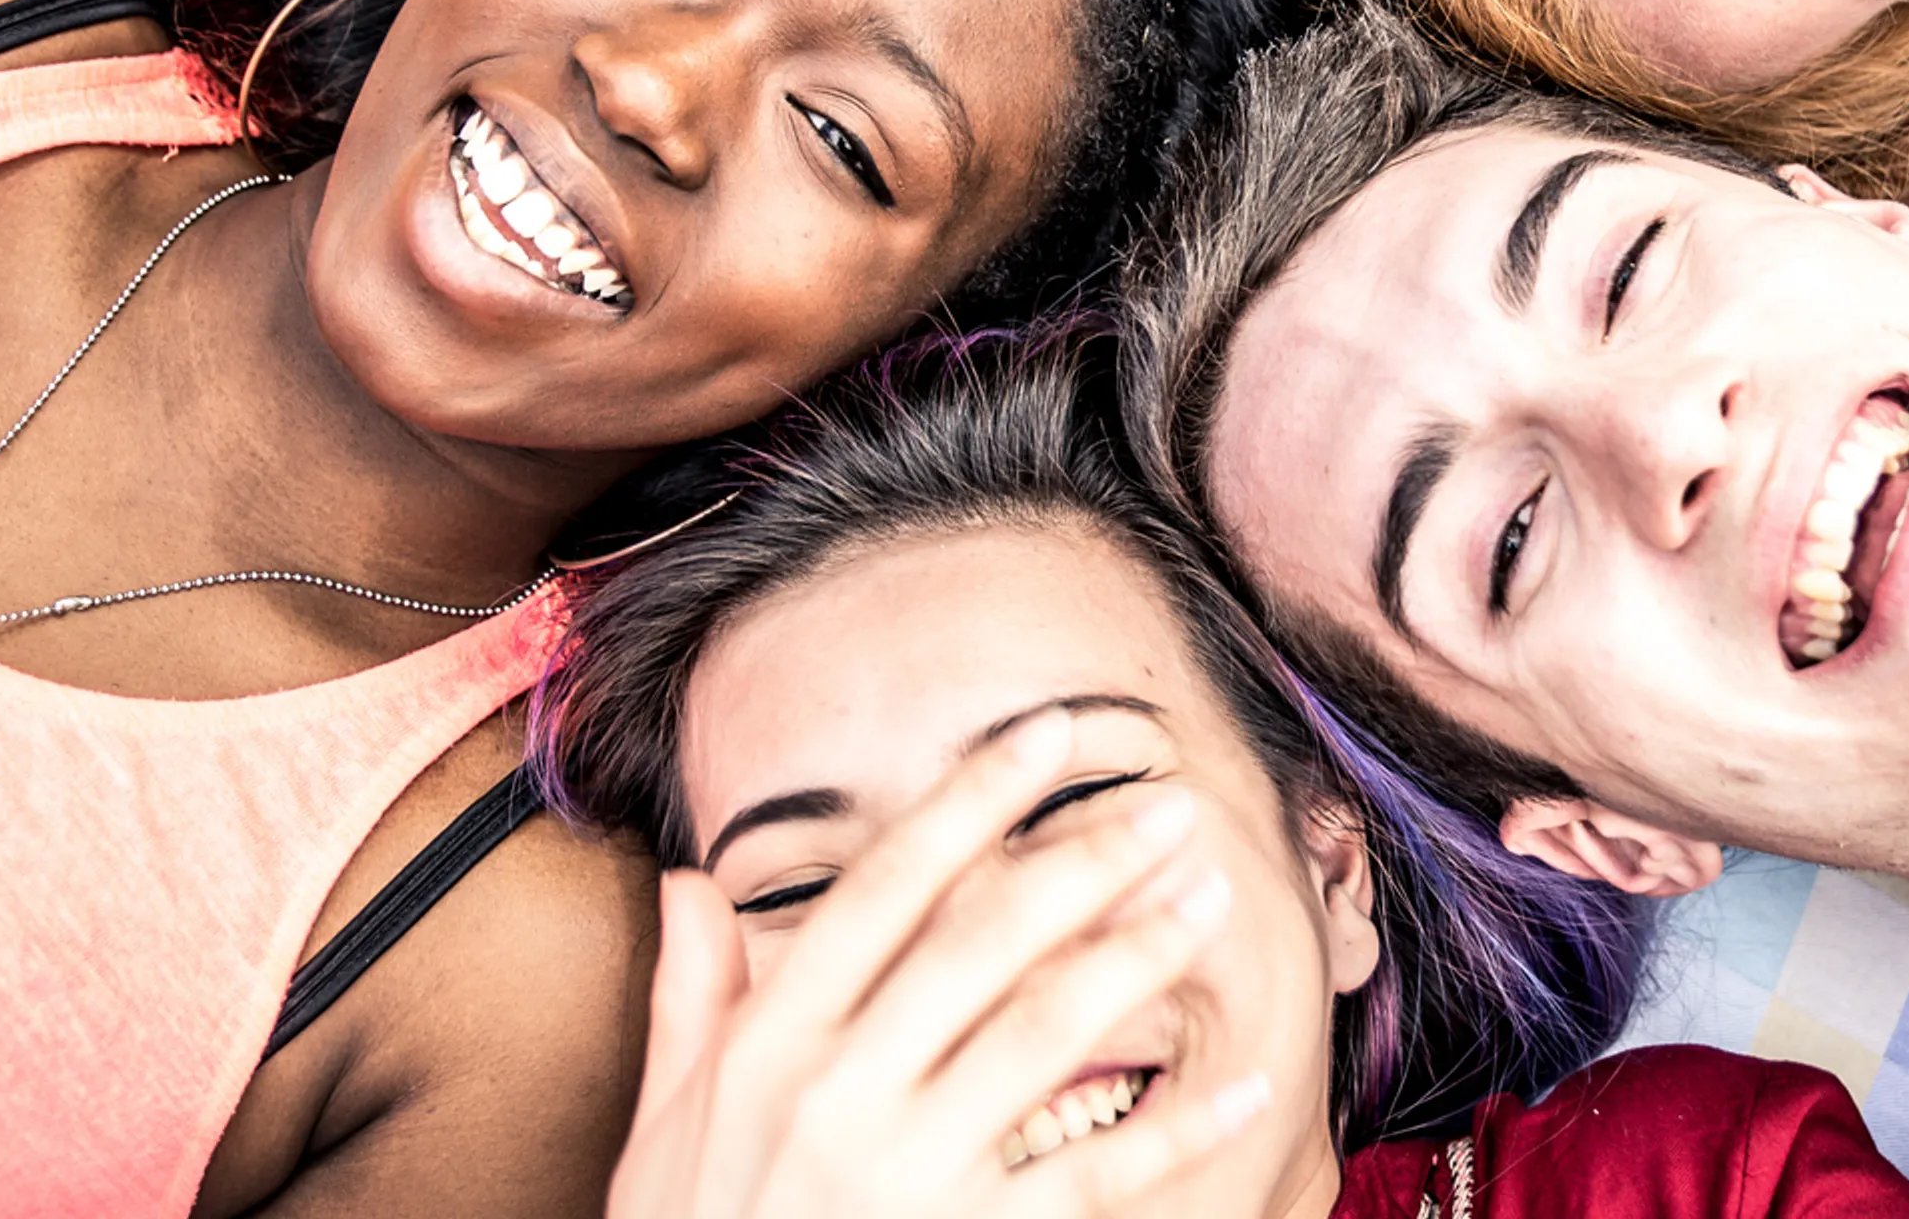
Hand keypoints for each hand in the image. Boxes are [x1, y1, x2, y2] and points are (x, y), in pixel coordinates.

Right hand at [603, 710, 1273, 1218]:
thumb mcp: (664, 1130)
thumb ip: (689, 1002)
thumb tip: (688, 882)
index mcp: (771, 1045)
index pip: (884, 889)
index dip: (969, 802)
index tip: (1048, 734)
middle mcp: (841, 1093)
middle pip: (982, 943)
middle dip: (1084, 861)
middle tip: (1169, 808)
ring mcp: (910, 1172)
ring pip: (1046, 1033)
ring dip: (1138, 956)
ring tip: (1206, 899)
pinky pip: (1093, 1175)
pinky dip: (1174, 1131)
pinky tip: (1243, 1087)